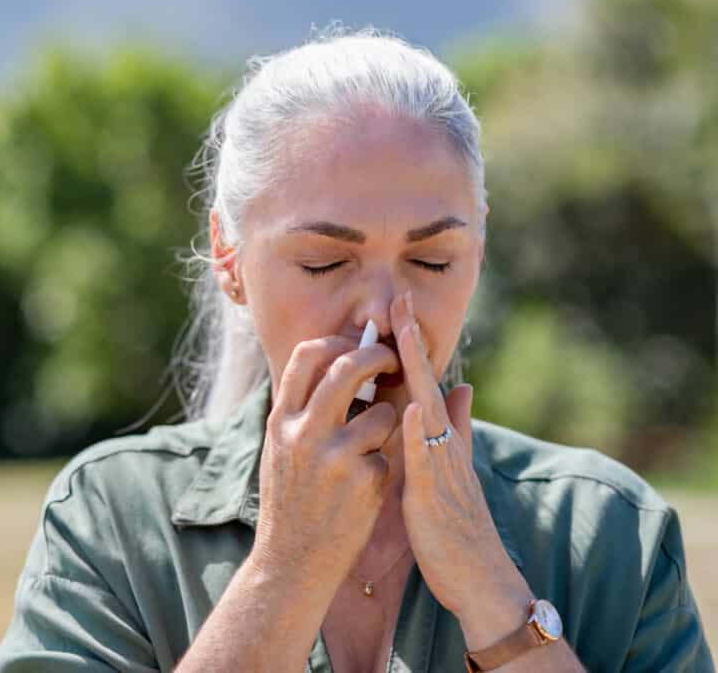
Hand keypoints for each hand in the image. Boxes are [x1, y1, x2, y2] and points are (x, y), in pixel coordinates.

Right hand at [249, 335, 403, 592]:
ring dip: (386, 427)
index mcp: (281, 421)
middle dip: (378, 357)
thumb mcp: (279, 451)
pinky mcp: (365, 479)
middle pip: (348, 366)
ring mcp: (336, 455)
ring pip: (383, 413)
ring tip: (367, 454)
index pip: (306, 356)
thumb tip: (327, 365)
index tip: (355, 344)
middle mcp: (304, 432)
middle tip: (394, 361)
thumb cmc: (289, 503)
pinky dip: (381, 468)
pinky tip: (362, 493)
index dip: (337, 341)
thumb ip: (299, 411)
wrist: (292, 562)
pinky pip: (388, 455)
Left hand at [391, 291, 533, 646]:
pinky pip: (429, 460)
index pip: (423, 383)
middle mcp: (443, 445)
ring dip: (416, 374)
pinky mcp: (435, 496)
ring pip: (428, 412)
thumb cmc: (456, 524)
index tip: (397, 309)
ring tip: (401, 336)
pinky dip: (421, 434)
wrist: (477, 576)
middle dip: (412, 343)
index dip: (410, 348)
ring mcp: (442, 468)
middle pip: (426, 384)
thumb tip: (461, 387)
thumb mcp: (451, 468)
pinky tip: (412, 408)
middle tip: (398, 299)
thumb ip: (454, 428)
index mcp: (439, 439)